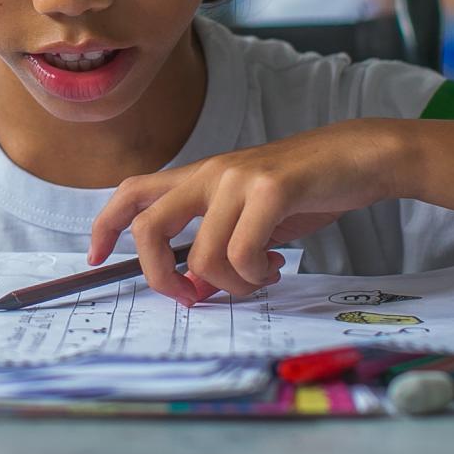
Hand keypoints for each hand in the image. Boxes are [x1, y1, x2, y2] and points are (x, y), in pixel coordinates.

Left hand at [88, 120, 402, 304]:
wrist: (358, 156)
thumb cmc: (305, 190)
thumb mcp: (253, 219)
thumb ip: (219, 247)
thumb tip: (197, 287)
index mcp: (200, 177)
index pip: (132, 192)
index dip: (104, 226)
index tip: (95, 258)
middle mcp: (210, 173)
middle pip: (148, 226)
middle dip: (159, 276)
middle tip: (190, 296)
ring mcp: (237, 179)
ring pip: (204, 255)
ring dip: (231, 285)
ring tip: (259, 278)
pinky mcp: (271, 189)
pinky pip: (242, 252)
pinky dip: (255, 274)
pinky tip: (275, 266)